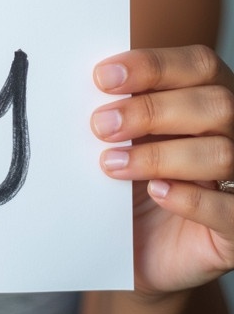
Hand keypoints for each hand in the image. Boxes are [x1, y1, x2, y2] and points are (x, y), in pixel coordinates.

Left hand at [92, 45, 233, 295]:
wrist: (136, 249)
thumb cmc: (132, 180)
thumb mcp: (124, 137)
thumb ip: (121, 106)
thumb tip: (92, 83)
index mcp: (209, 96)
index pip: (199, 64)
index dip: (153, 66)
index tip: (103, 77)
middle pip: (215, 105)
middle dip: (151, 111)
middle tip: (101, 125)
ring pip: (222, 153)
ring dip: (159, 155)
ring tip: (113, 163)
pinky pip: (229, 210)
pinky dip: (191, 199)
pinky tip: (157, 193)